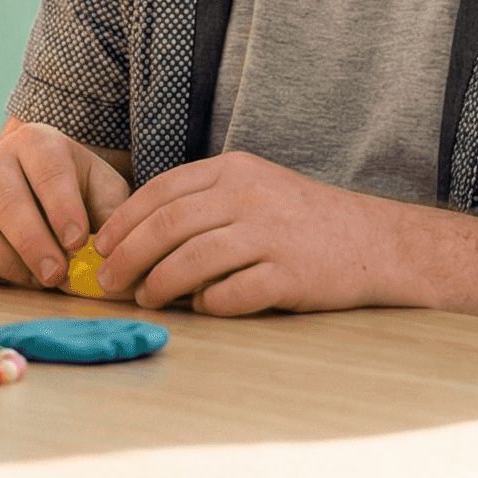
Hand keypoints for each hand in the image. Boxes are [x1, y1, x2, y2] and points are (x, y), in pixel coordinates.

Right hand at [0, 121, 131, 288]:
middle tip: (57, 275)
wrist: (41, 191)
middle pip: (5, 202)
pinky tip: (7, 276)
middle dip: (33, 244)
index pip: (47, 171)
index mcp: (37, 142)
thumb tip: (110, 254)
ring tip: (37, 280)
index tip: (77, 242)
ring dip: (6, 263)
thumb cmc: (79, 194)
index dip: (61, 208)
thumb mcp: (104, 194)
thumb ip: (113, 218)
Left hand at [90, 150, 407, 313]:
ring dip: (158, 284)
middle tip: (107, 280)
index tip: (102, 245)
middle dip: (128, 256)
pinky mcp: (290, 276)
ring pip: (192, 260)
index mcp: (234, 170)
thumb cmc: (303, 219)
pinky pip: (232, 293)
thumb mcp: (254, 187)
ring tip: (145, 297)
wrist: (376, 242)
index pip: (161, 191)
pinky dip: (208, 304)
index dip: (124, 221)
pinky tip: (200, 307)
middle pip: (167, 226)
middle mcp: (248, 197)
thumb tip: (139, 234)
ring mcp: (271, 235)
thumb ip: (204, 201)